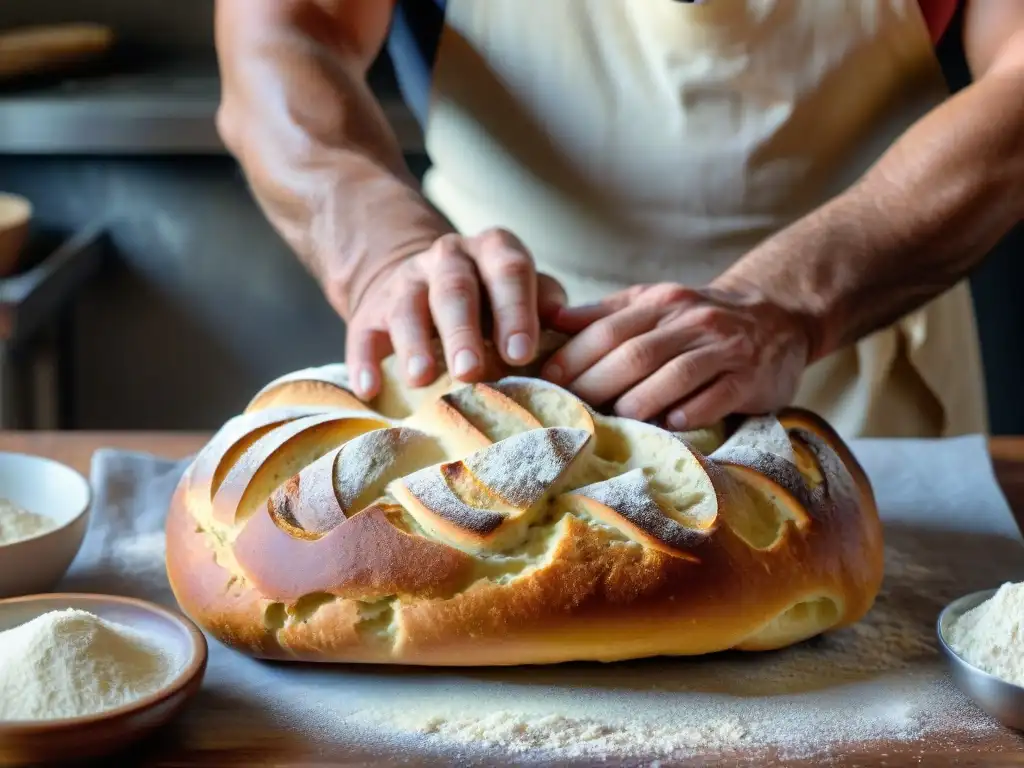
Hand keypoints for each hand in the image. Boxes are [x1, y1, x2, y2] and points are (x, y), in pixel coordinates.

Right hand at [345, 228, 566, 398]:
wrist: (427, 287)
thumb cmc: (494, 303)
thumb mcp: (525, 294)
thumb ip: (545, 305)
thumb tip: (563, 322)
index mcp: (494, 250)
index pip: (508, 270)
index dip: (515, 311)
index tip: (522, 353)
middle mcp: (449, 258)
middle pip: (454, 288)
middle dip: (462, 331)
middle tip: (471, 372)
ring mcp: (406, 282)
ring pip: (408, 307)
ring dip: (414, 344)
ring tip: (421, 380)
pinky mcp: (370, 312)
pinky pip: (364, 333)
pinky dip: (365, 361)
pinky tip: (369, 389)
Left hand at [541, 283, 812, 429]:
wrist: (778, 316)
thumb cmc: (697, 320)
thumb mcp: (653, 304)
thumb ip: (605, 315)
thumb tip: (550, 322)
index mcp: (661, 302)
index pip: (609, 329)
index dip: (575, 356)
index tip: (547, 381)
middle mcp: (692, 321)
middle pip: (636, 354)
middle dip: (597, 383)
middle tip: (571, 409)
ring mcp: (724, 349)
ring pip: (674, 375)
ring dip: (640, 401)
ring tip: (615, 421)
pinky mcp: (751, 377)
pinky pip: (717, 397)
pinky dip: (691, 412)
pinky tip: (670, 426)